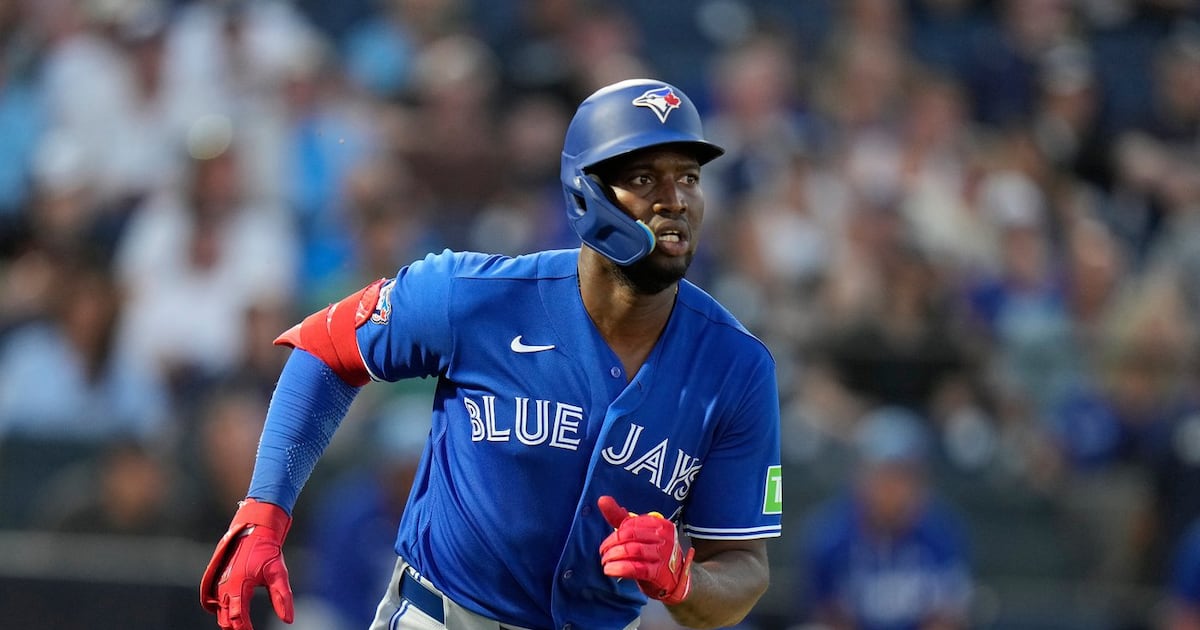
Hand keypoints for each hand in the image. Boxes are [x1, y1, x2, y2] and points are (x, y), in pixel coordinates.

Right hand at [200, 498, 294, 629]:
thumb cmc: (267, 550)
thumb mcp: (278, 573)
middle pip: (225, 618)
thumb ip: (282, 597)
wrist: (255, 528)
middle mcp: (225, 586)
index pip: (238, 617)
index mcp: (238, 586)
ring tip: (241, 626)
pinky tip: (232, 613)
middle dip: (235, 627)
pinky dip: (222, 609)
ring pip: (220, 610)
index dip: (245, 628)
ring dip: (228, 619)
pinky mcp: (219, 577)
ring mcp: (219, 581)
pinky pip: (216, 600)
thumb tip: (288, 620)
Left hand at [597, 495, 692, 604]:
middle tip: (603, 552)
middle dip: (612, 543)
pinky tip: (610, 570)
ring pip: (632, 551)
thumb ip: (620, 517)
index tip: (608, 542)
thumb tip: (602, 499)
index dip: (616, 533)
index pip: (632, 523)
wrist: (673, 579)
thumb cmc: (653, 552)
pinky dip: (619, 568)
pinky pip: (636, 568)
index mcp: (661, 524)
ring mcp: (663, 555)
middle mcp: (664, 538)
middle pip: (630, 536)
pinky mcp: (659, 573)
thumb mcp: (639, 533)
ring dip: (613, 555)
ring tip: (605, 561)